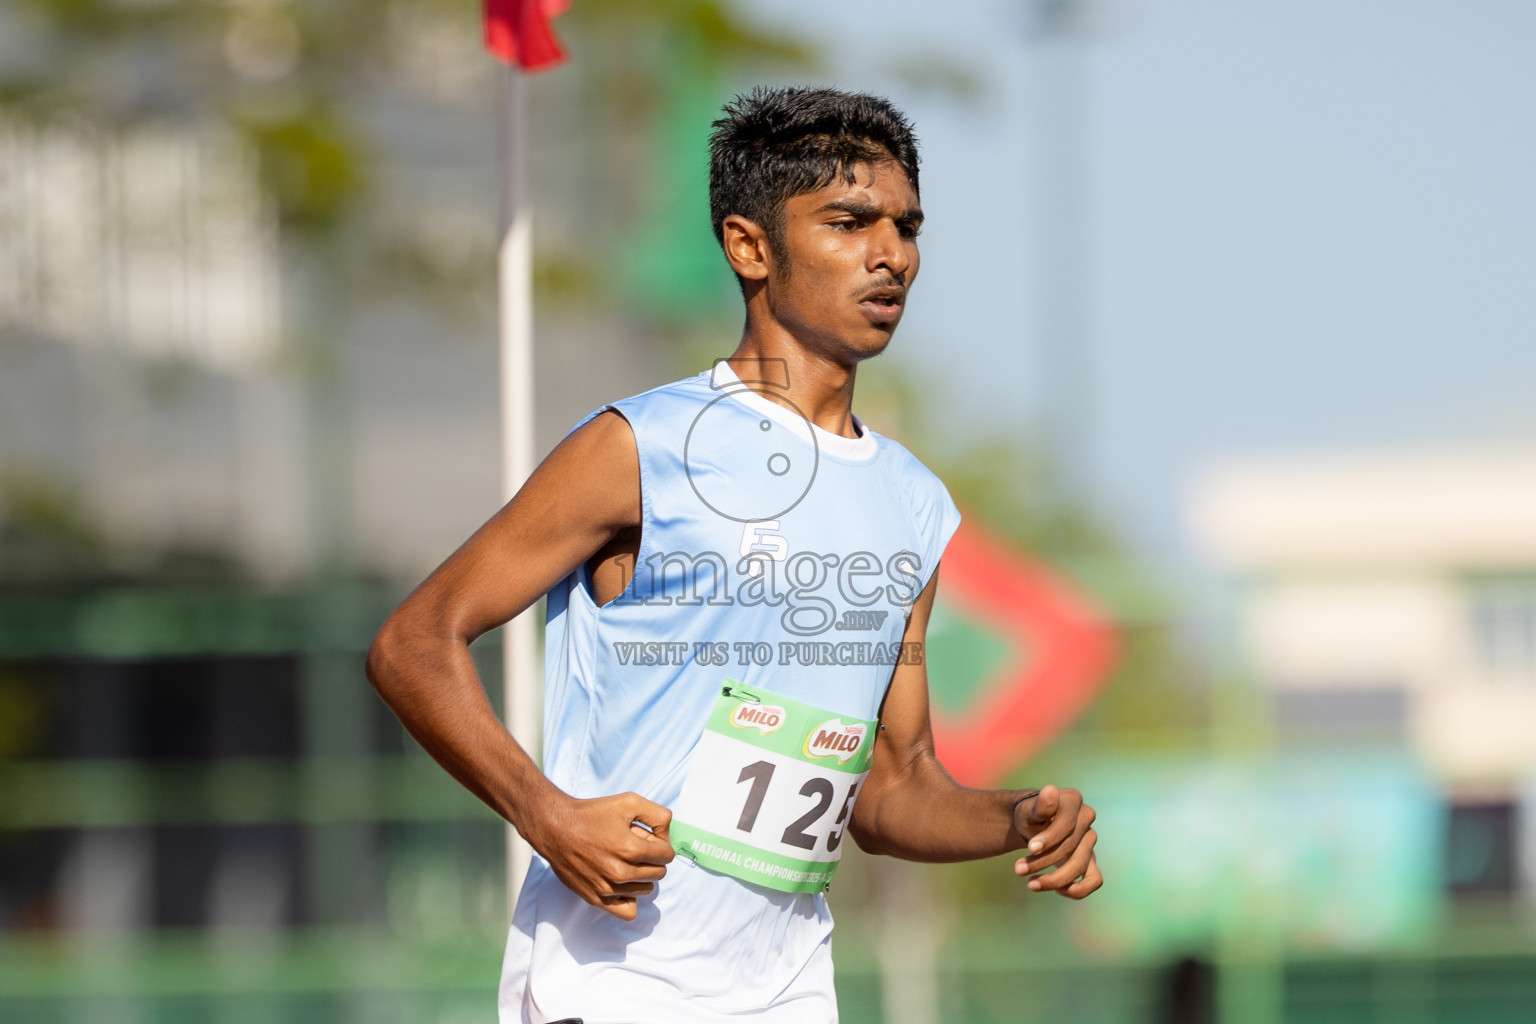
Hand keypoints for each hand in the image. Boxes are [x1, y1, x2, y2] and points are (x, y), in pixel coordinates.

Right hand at [524, 790, 675, 919]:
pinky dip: (630, 898)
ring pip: (645, 890)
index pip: (667, 856)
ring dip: (642, 877)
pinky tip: (622, 883)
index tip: (648, 838)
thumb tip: (667, 836)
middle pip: (658, 873)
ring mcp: (607, 888)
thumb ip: (658, 815)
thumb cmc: (592, 813)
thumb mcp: (629, 801)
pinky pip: (627, 911)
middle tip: (634, 848)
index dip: (661, 844)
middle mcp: (620, 872)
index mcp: (631, 848)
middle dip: (652, 860)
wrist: (556, 827)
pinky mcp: (595, 899)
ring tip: (624, 862)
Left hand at [1011, 784, 1100, 898]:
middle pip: (1070, 847)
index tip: (1030, 848)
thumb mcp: (1028, 809)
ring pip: (1081, 866)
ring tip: (1030, 884)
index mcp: (1073, 801)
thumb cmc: (1029, 814)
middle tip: (1017, 869)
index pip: (1067, 824)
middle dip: (1042, 861)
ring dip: (1055, 879)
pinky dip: (1079, 889)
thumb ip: (1040, 805)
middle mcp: (1086, 819)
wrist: (1031, 825)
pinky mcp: (1090, 860)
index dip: (1050, 838)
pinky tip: (1058, 891)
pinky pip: (1094, 879)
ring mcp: (1089, 840)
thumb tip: (1050, 790)